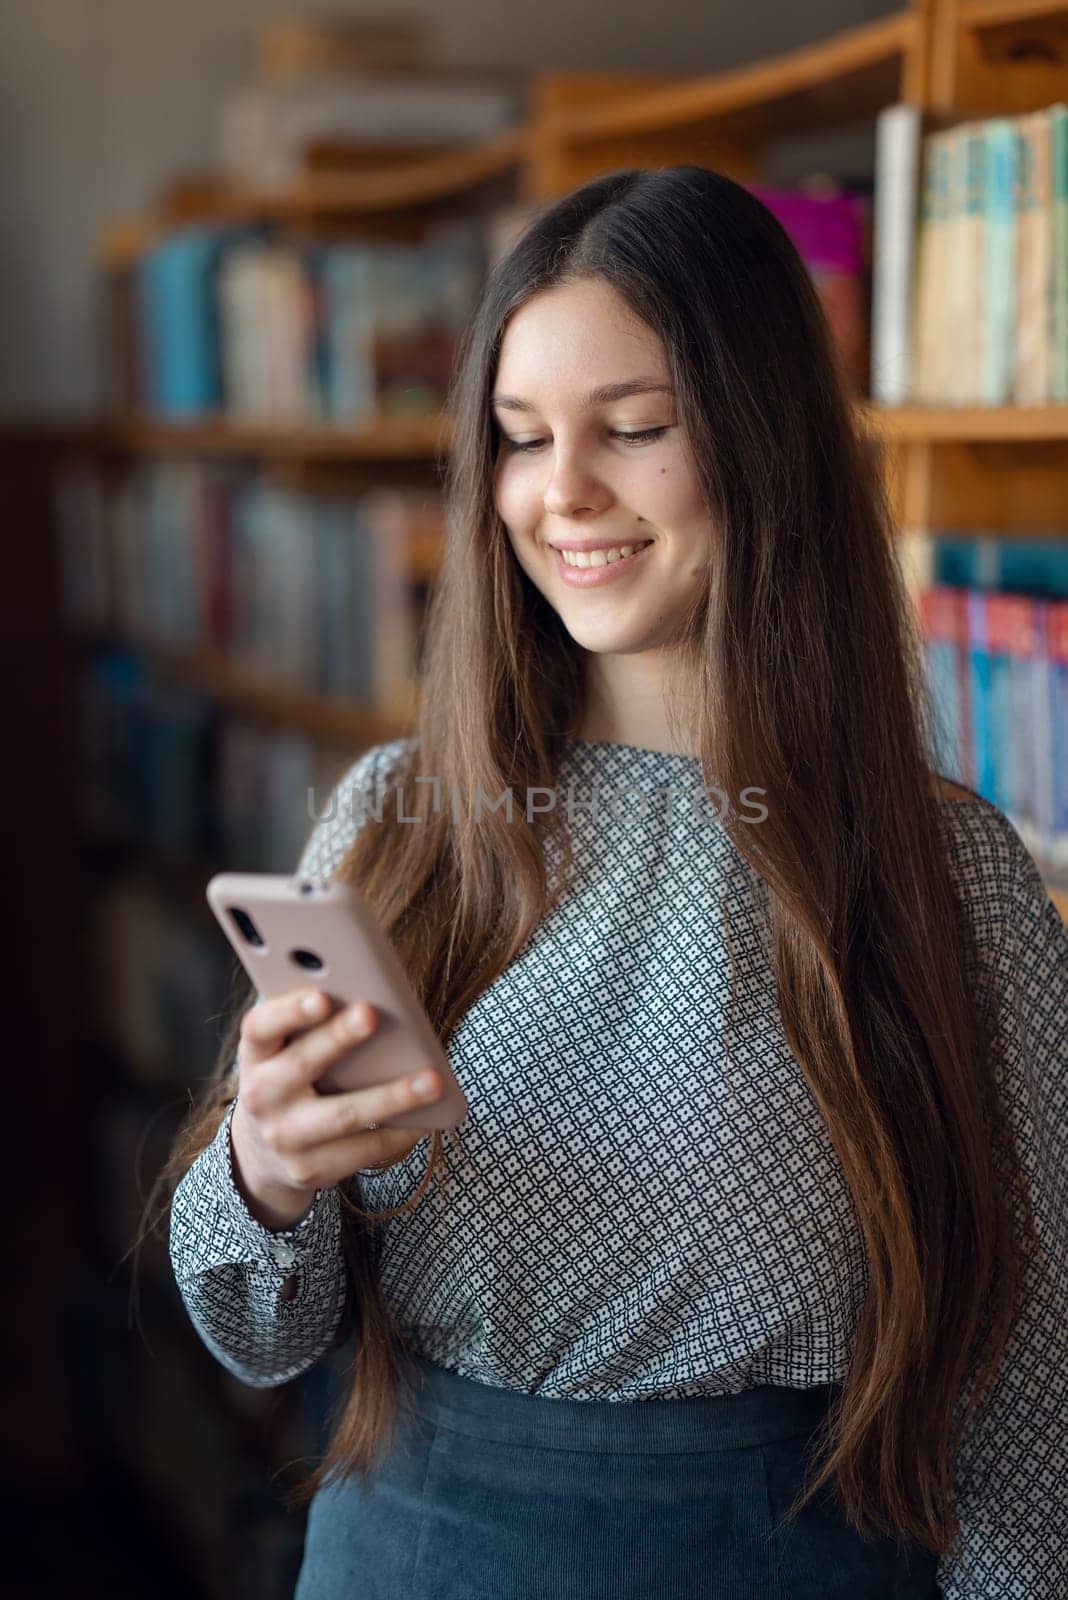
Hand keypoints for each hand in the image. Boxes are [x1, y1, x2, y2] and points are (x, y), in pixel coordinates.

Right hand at [229, 987, 443, 1228]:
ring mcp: (284, 1137)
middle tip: (372, 1015)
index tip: (322, 996)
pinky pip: (364, 1149)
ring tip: (433, 1081)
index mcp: (255, 1054)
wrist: (265, 1153)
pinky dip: (399, 1132)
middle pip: (302, 1064)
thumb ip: (311, 1024)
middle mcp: (261, 1096)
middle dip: (338, 1038)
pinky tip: (427, 1118)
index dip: (289, 1011)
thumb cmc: (291, 1078)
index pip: (261, 1027)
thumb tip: (373, 995)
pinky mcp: (309, 1169)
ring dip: (392, 1096)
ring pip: (344, 1114)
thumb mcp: (284, 1050)